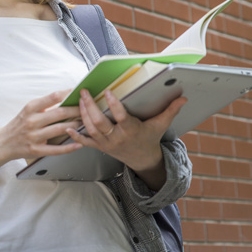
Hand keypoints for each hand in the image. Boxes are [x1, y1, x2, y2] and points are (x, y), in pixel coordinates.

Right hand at [0, 89, 81, 189]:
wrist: (4, 143)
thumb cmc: (20, 124)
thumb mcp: (29, 110)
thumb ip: (45, 105)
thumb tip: (66, 97)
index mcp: (30, 108)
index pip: (52, 97)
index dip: (68, 94)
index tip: (79, 92)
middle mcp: (32, 121)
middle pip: (59, 113)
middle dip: (76, 110)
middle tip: (88, 108)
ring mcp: (34, 136)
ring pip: (60, 129)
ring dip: (75, 126)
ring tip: (86, 123)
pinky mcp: (37, 150)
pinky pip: (56, 149)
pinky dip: (69, 147)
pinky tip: (78, 144)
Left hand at [66, 89, 186, 188]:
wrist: (142, 160)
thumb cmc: (150, 138)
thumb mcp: (160, 125)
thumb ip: (170, 110)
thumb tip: (184, 97)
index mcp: (131, 130)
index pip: (121, 117)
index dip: (114, 105)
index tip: (107, 92)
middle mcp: (117, 138)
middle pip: (100, 123)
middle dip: (90, 107)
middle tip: (85, 92)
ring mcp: (107, 143)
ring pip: (90, 129)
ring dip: (82, 115)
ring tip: (79, 99)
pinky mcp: (100, 147)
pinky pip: (85, 142)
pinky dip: (75, 135)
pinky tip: (67, 126)